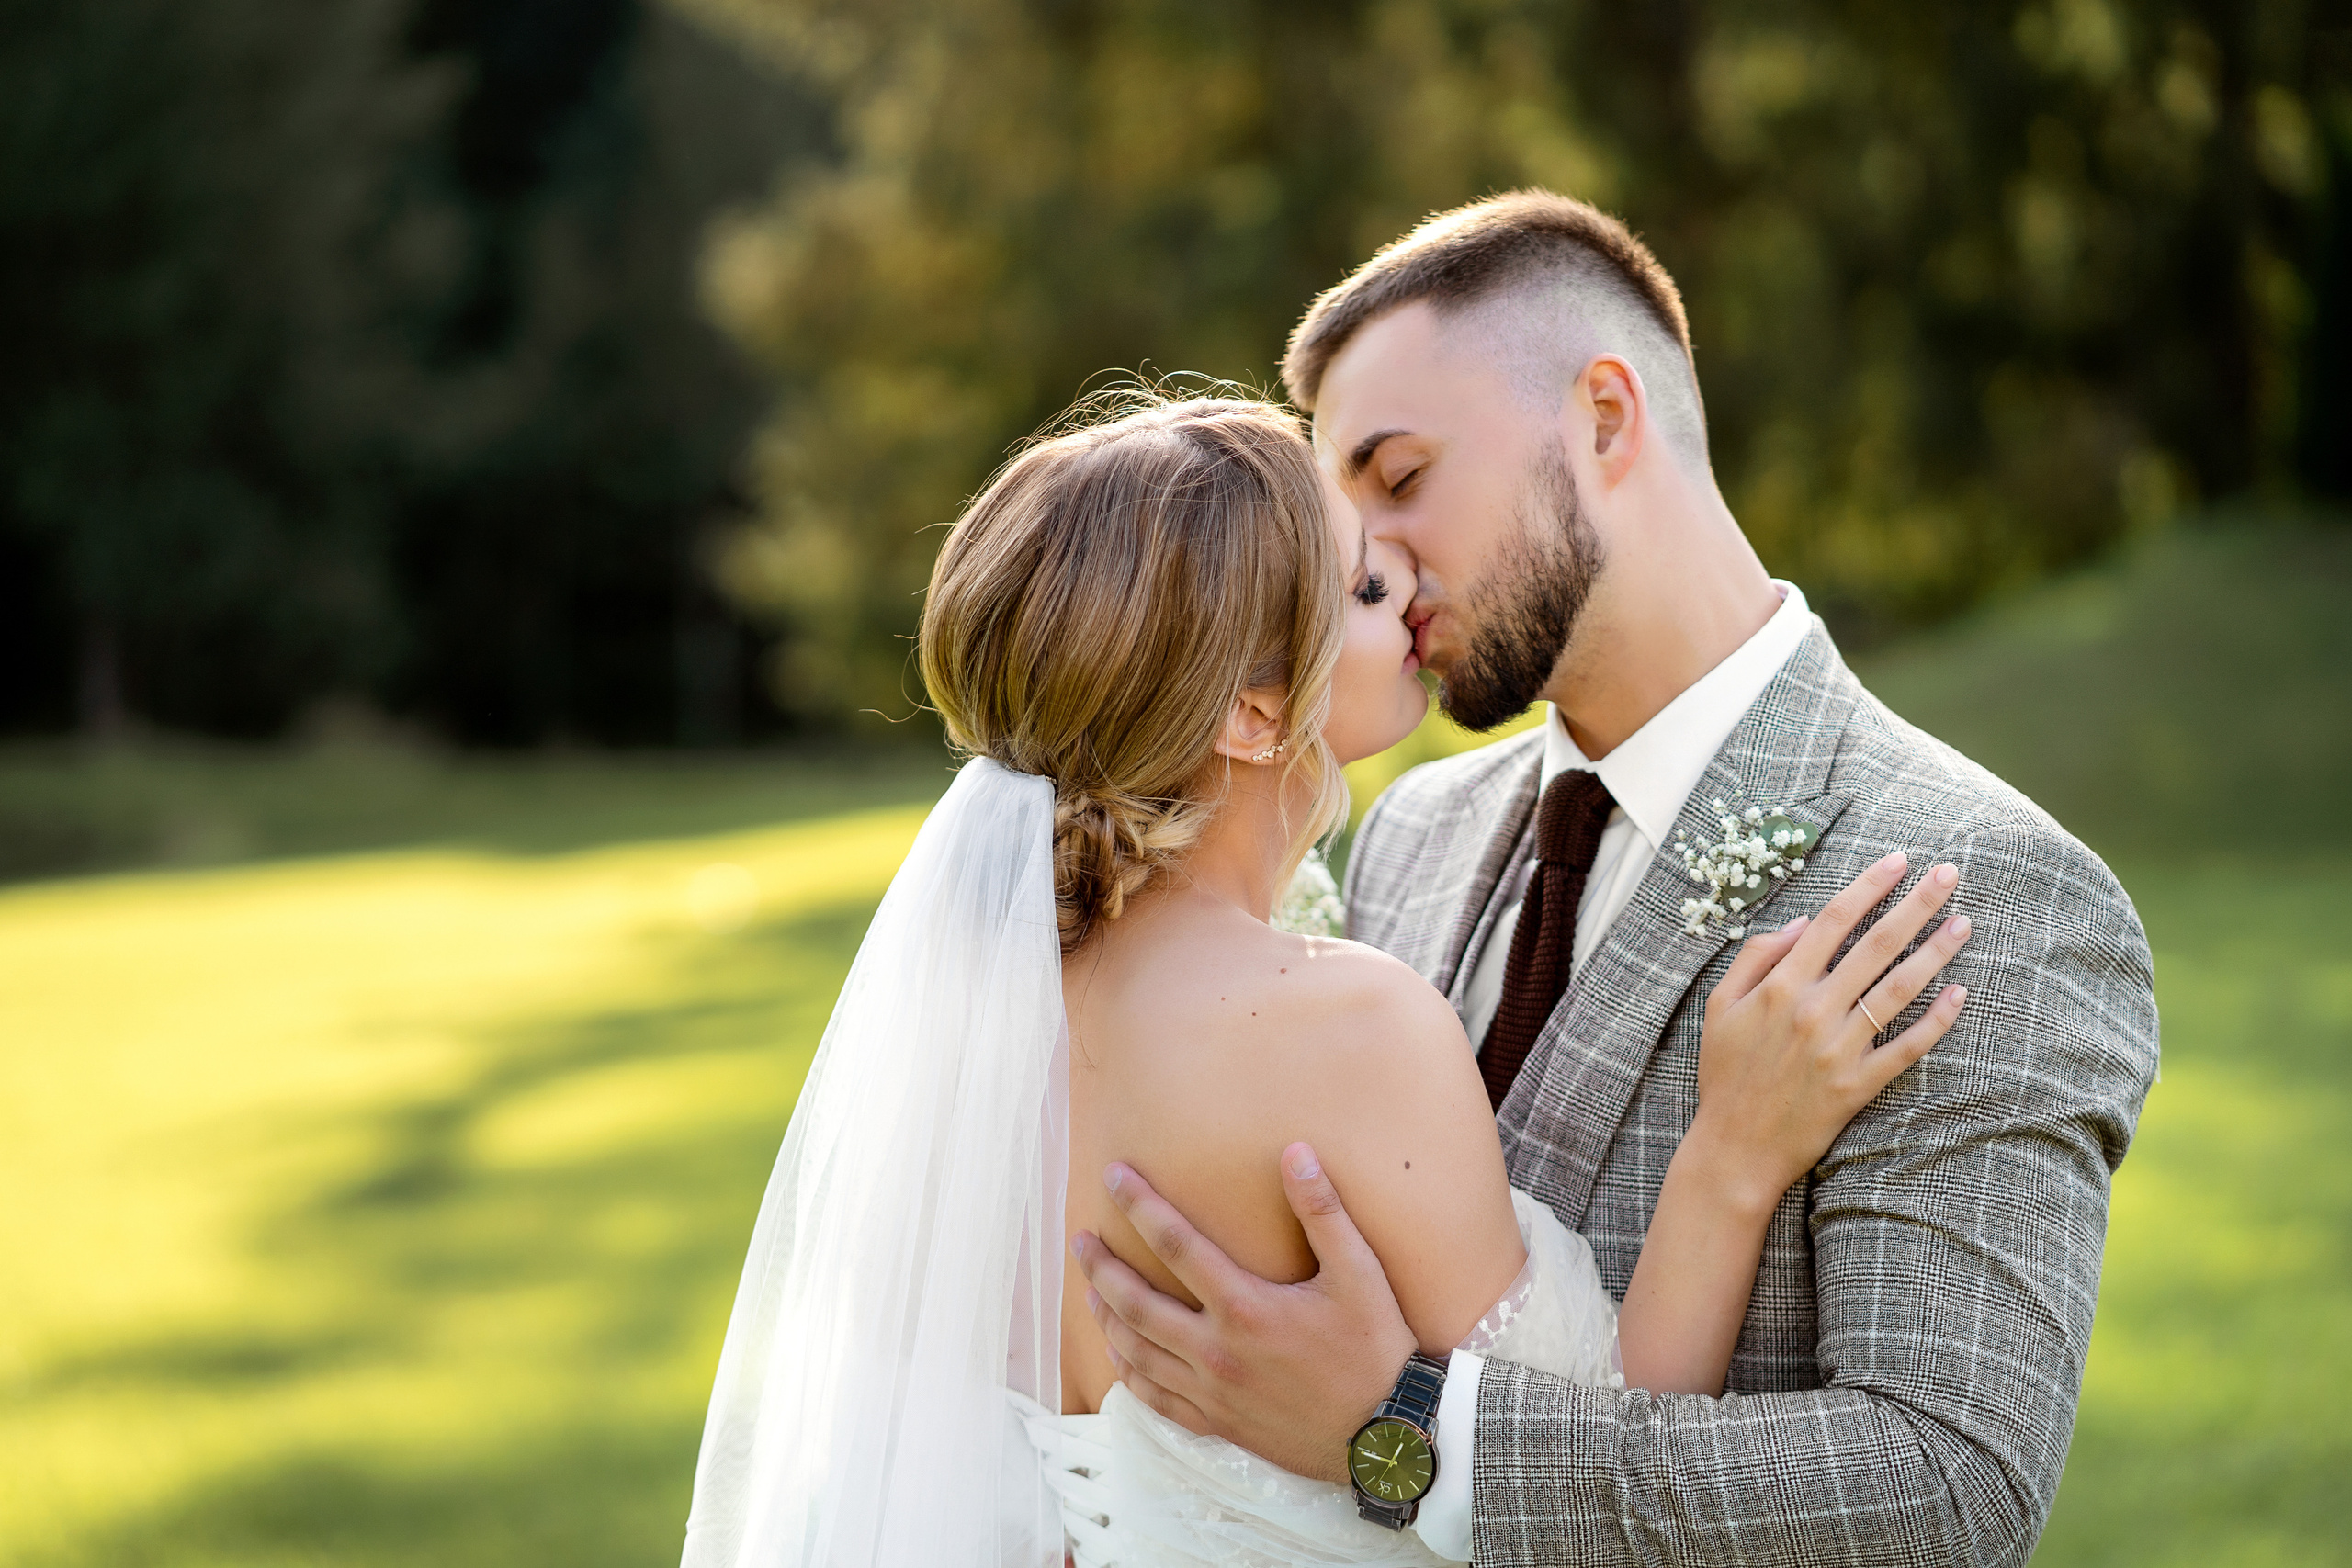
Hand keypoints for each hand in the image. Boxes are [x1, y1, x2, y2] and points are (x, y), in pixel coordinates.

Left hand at [1069, 1142, 1413, 1483]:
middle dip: (1102, 1266)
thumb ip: (1322, 1211)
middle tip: (1080, 1240)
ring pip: (1137, 1351)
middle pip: (1136, 1302)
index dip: (1139, 1206)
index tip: (1113, 1177)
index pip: (1175, 1245)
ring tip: (1090, 1289)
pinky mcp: (1218, 1423)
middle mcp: (1217, 1351)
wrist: (1386, 1436)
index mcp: (1244, 1307)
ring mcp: (1212, 1392)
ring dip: (1107, 1316)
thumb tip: (1295, 1152)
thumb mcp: (1358, 1272)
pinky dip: (1129, 1373)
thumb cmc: (1374, 1348)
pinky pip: (1156, 1399)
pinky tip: (1119, 1354)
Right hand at [1691, 850, 1971, 1209]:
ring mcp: (1839, 1048)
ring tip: (1963, 924)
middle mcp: (1814, 1010)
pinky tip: (1960, 994)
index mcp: (1780, 986)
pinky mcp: (1858, 1084)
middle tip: (1949, 874)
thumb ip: (1756, 957)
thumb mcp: (1721, 1006)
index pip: (1833, 921)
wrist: (1735, 1146)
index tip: (1898, 861)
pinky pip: (1906, 1047)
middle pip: (1875, 945)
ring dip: (1934, 952)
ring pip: (1897, 990)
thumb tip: (1802, 922)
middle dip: (1915, 905)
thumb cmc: (1726, 1073)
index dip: (1868, 886)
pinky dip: (1936, 1021)